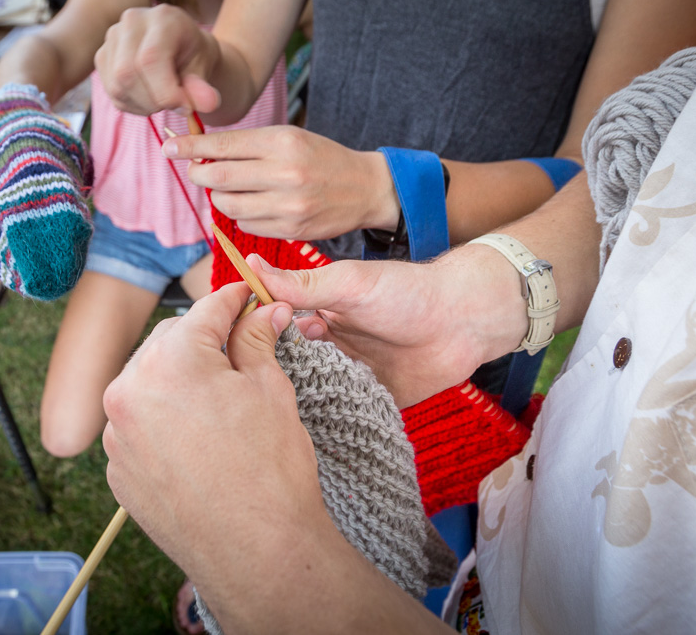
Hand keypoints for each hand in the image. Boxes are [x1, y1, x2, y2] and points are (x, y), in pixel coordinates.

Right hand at [95, 4, 222, 114]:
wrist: (181, 46)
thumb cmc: (193, 54)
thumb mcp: (204, 67)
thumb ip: (202, 87)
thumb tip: (208, 104)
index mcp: (163, 18)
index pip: (150, 58)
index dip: (165, 91)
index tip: (185, 108)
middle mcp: (132, 21)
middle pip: (127, 73)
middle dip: (153, 101)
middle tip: (175, 105)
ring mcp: (112, 37)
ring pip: (117, 86)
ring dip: (143, 105)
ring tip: (163, 100)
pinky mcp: (102, 55)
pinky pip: (112, 92)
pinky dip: (132, 105)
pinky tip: (148, 98)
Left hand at [102, 283, 327, 580]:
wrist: (257, 552)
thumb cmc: (269, 472)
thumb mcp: (269, 390)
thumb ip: (256, 340)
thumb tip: (263, 311)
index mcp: (170, 361)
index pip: (204, 311)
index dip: (233, 299)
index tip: (248, 296)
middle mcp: (130, 392)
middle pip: (169, 343)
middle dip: (203, 341)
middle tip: (242, 345)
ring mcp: (118, 435)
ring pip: (149, 384)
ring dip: (179, 381)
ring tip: (220, 401)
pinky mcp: (118, 470)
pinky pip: (138, 427)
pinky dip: (163, 422)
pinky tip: (198, 438)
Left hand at [164, 125, 397, 240]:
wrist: (365, 188)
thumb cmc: (321, 157)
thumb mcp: (289, 137)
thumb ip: (248, 144)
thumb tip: (201, 151)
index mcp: (282, 141)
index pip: (223, 145)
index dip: (190, 147)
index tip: (168, 146)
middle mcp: (284, 173)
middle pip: (218, 177)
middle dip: (198, 173)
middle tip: (195, 170)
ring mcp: (287, 205)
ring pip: (228, 205)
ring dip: (219, 197)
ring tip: (230, 188)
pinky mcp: (291, 229)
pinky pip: (246, 225)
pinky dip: (241, 215)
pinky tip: (255, 205)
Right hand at [248, 248, 526, 406]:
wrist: (465, 321)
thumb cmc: (408, 292)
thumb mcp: (348, 285)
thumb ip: (301, 284)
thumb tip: (250, 262)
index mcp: (318, 316)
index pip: (274, 332)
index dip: (253, 343)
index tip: (230, 357)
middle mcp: (329, 348)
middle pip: (288, 368)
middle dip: (270, 380)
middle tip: (250, 395)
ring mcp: (349, 376)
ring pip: (312, 394)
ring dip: (297, 403)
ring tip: (272, 418)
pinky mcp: (371, 401)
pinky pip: (344, 415)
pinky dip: (330, 421)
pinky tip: (308, 433)